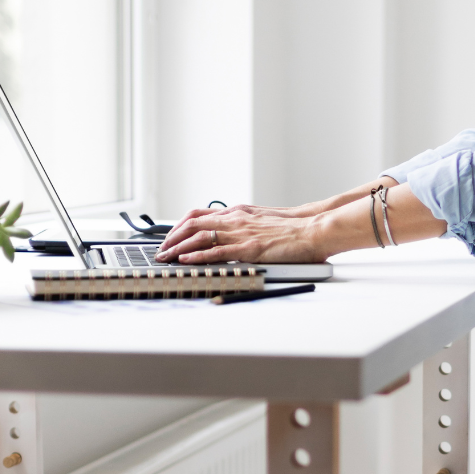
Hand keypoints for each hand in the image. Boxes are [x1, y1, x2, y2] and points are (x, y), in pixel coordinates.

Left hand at [155, 206, 328, 265]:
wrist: (314, 229)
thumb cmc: (293, 228)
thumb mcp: (262, 221)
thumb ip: (243, 226)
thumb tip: (228, 237)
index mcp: (238, 212)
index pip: (198, 215)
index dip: (178, 227)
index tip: (168, 238)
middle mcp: (236, 219)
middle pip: (192, 224)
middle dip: (171, 238)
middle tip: (160, 251)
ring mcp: (242, 233)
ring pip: (199, 237)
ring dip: (178, 248)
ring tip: (165, 258)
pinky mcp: (250, 248)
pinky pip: (217, 252)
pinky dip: (197, 256)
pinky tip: (185, 261)